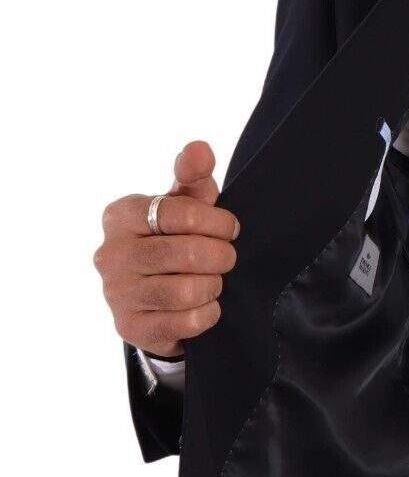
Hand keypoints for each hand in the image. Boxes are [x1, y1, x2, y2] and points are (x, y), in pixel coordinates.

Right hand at [94, 142, 238, 358]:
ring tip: (211, 282)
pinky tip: (202, 306)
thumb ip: (192, 179)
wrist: (154, 305)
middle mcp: (110, 254)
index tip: (229, 229)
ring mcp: (117, 294)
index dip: (216, 222)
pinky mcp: (131, 328)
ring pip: (188, 291)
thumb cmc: (172, 245)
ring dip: (212, 286)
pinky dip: (207, 313)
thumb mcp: (183, 209)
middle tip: (225, 258)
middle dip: (220, 257)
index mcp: (120, 216)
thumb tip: (200, 148)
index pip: (179, 213)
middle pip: (188, 254)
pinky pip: (188, 321)